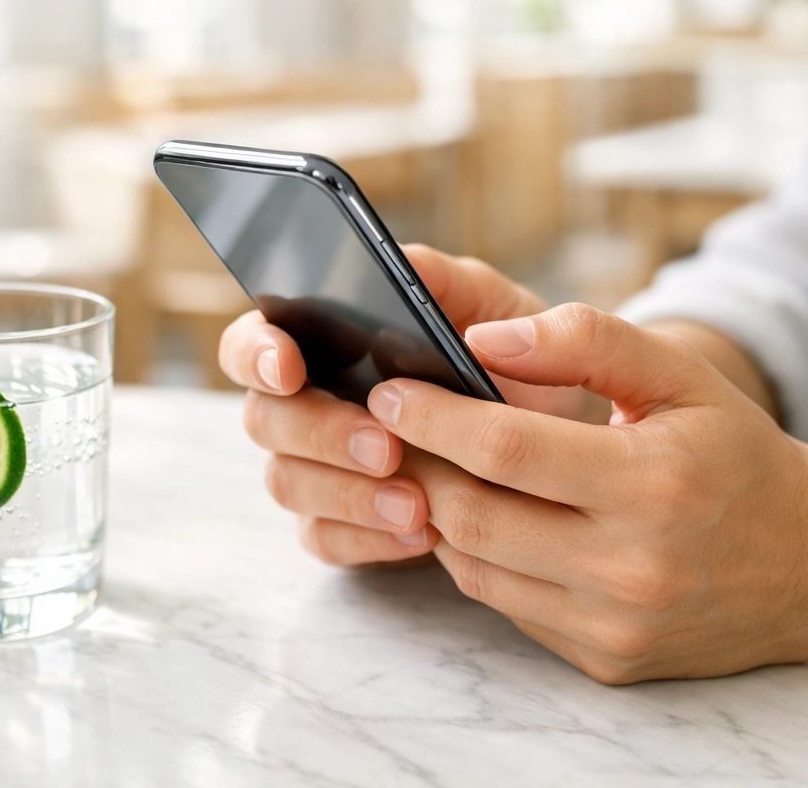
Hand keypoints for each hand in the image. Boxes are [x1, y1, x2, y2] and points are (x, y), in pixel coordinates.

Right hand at [218, 247, 575, 565]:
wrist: (554, 439)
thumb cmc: (510, 358)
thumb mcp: (492, 304)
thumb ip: (443, 277)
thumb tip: (399, 269)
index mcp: (322, 340)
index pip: (252, 341)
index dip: (257, 353)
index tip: (290, 366)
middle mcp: (306, 402)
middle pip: (263, 418)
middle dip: (320, 432)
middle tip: (386, 446)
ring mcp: (315, 465)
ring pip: (287, 483)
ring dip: (347, 493)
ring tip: (418, 503)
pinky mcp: (339, 522)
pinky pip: (321, 537)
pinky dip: (367, 538)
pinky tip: (420, 534)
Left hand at [365, 303, 807, 682]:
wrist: (805, 564)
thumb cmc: (732, 454)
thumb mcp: (678, 375)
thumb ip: (584, 341)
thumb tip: (484, 340)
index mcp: (653, 484)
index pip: (506, 450)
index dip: (434, 417)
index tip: (388, 391)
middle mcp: (631, 568)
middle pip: (474, 514)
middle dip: (417, 463)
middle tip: (389, 426)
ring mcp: (613, 624)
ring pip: (474, 565)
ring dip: (435, 509)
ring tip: (427, 462)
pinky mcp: (601, 658)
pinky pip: (501, 601)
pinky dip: (472, 554)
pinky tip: (476, 513)